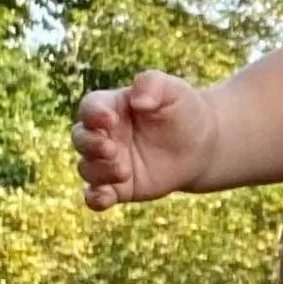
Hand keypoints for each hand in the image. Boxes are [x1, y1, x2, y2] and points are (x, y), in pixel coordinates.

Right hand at [72, 73, 212, 208]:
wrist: (201, 145)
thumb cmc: (183, 110)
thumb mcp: (174, 90)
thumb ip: (153, 84)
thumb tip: (138, 100)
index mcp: (110, 107)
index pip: (90, 108)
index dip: (94, 114)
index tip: (109, 119)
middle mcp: (104, 135)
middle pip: (81, 138)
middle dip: (91, 145)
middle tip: (112, 149)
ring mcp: (108, 162)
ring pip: (87, 168)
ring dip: (99, 171)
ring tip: (124, 171)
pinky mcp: (119, 187)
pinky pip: (96, 196)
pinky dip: (95, 199)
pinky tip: (104, 198)